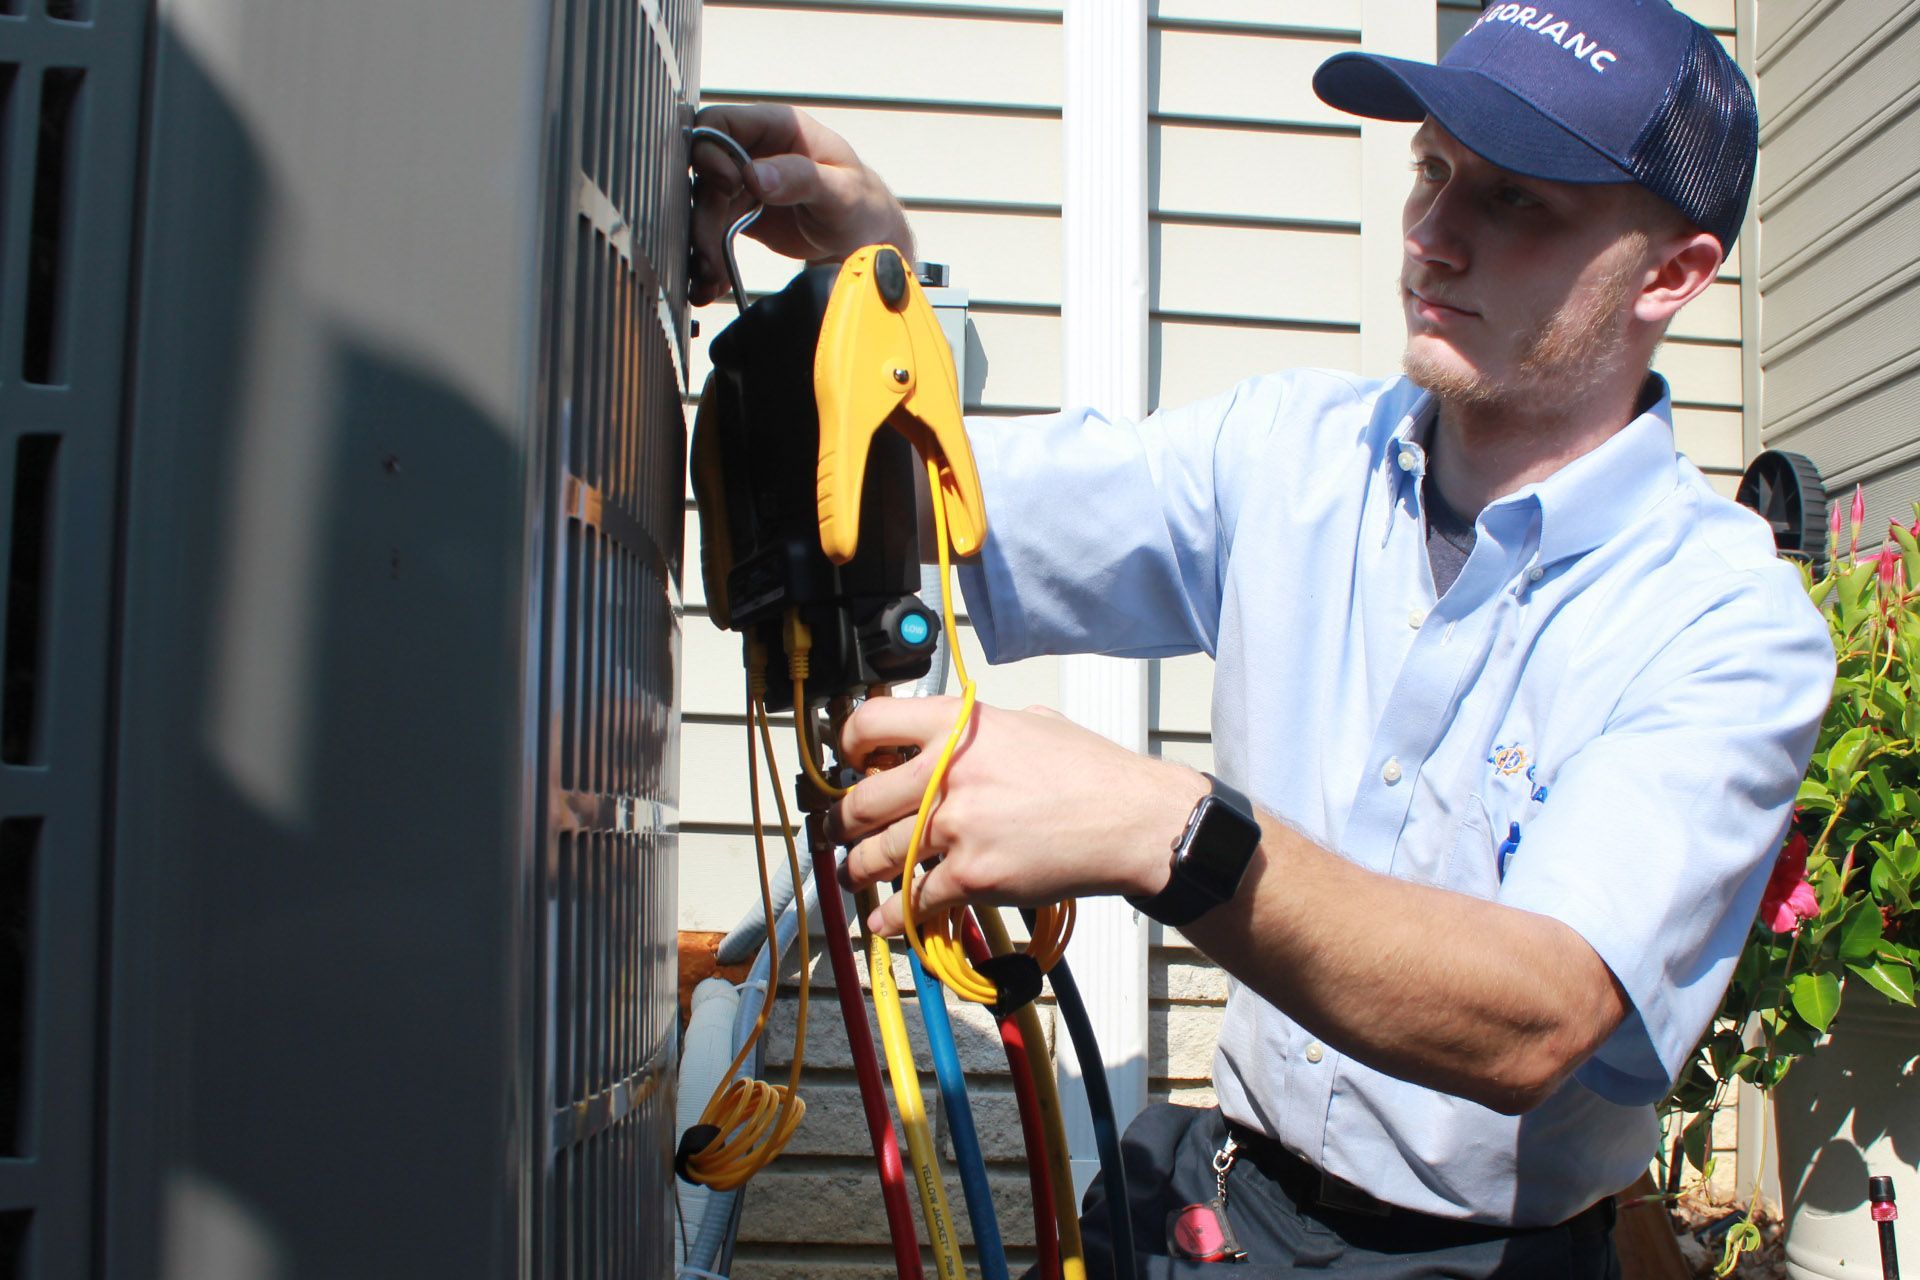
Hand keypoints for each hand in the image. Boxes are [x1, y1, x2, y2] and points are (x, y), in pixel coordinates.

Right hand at [690, 104, 915, 305]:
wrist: (867, 242)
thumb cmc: (862, 205)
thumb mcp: (840, 190)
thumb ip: (801, 178)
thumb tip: (754, 175)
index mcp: (778, 128)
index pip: (720, 123)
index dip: (711, 151)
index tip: (729, 185)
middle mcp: (754, 151)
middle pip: (703, 171)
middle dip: (701, 213)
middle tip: (709, 251)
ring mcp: (744, 183)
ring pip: (703, 206)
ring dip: (701, 243)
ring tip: (710, 276)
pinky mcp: (740, 214)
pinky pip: (711, 230)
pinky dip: (708, 257)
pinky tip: (712, 281)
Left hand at [830, 697, 1209, 935]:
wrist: (1131, 820)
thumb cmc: (1090, 771)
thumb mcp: (1029, 722)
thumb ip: (978, 729)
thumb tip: (949, 735)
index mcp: (957, 727)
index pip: (870, 724)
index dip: (846, 745)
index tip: (847, 764)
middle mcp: (947, 773)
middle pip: (861, 802)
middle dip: (840, 824)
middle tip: (836, 832)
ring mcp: (957, 826)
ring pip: (877, 857)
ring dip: (857, 873)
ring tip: (853, 876)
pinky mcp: (973, 875)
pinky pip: (914, 902)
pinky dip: (893, 918)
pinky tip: (885, 922)